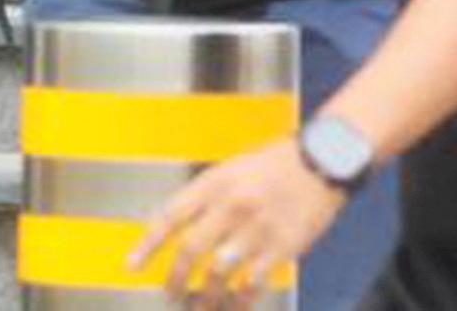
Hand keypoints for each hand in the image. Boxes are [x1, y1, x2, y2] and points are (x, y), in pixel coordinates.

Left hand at [134, 137, 342, 305]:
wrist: (324, 160)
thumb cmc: (276, 163)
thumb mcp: (233, 168)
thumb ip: (207, 196)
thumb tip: (178, 228)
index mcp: (216, 182)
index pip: (171, 216)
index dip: (148, 244)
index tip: (132, 265)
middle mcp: (232, 205)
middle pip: (191, 249)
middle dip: (176, 278)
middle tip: (171, 293)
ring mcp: (257, 228)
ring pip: (218, 272)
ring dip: (206, 296)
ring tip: (200, 307)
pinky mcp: (283, 247)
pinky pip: (252, 283)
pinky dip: (239, 300)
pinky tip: (233, 307)